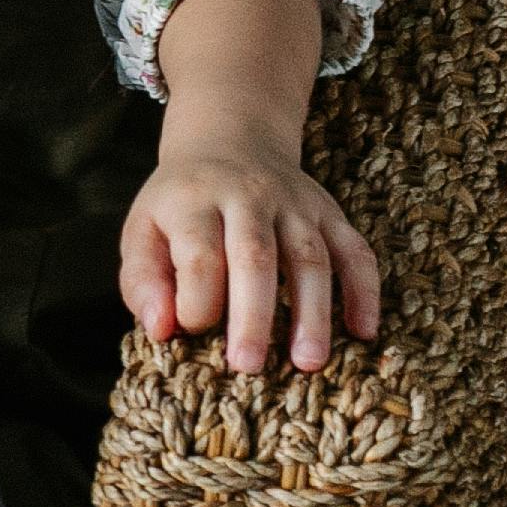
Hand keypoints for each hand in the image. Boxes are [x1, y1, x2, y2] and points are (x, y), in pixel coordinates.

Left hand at [123, 143, 383, 372]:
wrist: (230, 139)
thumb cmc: (181, 205)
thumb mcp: (143, 230)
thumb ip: (143, 281)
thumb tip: (161, 329)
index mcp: (195, 202)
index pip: (200, 256)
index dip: (197, 302)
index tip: (193, 334)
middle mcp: (248, 197)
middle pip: (255, 257)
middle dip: (253, 316)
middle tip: (249, 366)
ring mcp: (295, 203)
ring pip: (310, 257)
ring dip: (312, 312)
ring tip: (309, 362)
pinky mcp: (330, 212)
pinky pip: (355, 250)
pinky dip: (363, 291)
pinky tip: (363, 331)